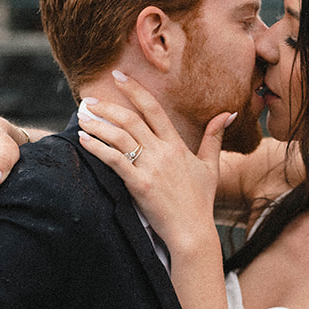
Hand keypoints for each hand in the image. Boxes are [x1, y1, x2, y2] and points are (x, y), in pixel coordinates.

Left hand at [76, 71, 229, 254]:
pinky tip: (84, 140)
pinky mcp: (139, 185)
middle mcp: (162, 152)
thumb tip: (227, 113)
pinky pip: (114, 160)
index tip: (119, 77)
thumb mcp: (211, 166)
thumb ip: (214, 137)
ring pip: (119, 137)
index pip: (153, 109)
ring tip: (82, 118)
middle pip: (131, 119)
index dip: (135, 90)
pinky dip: (97, 148)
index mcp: (176, 145)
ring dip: (98, 125)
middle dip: (107, 106)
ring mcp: (150, 168)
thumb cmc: (200, 201)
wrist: (192, 231)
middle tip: (89, 99)